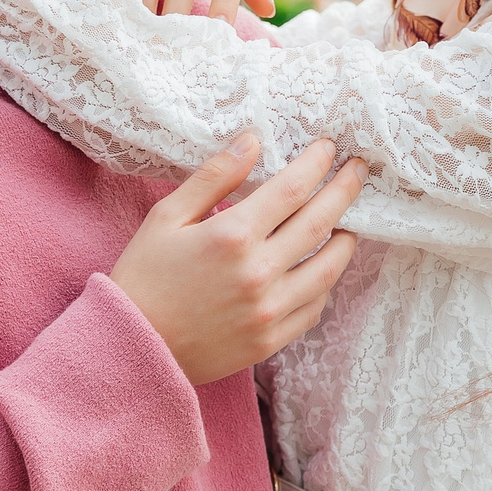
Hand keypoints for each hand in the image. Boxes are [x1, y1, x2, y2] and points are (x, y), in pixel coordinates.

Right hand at [110, 130, 363, 384]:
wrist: (133, 349)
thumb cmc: (144, 277)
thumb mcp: (167, 217)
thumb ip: (213, 177)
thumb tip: (252, 141)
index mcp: (232, 236)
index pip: (292, 189)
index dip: (316, 164)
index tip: (329, 147)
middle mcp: (258, 272)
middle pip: (320, 222)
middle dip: (344, 190)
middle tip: (358, 171)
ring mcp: (268, 310)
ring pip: (327, 269)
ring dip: (345, 241)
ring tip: (350, 223)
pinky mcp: (270, 340)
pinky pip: (313, 308)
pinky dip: (325, 284)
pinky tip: (323, 269)